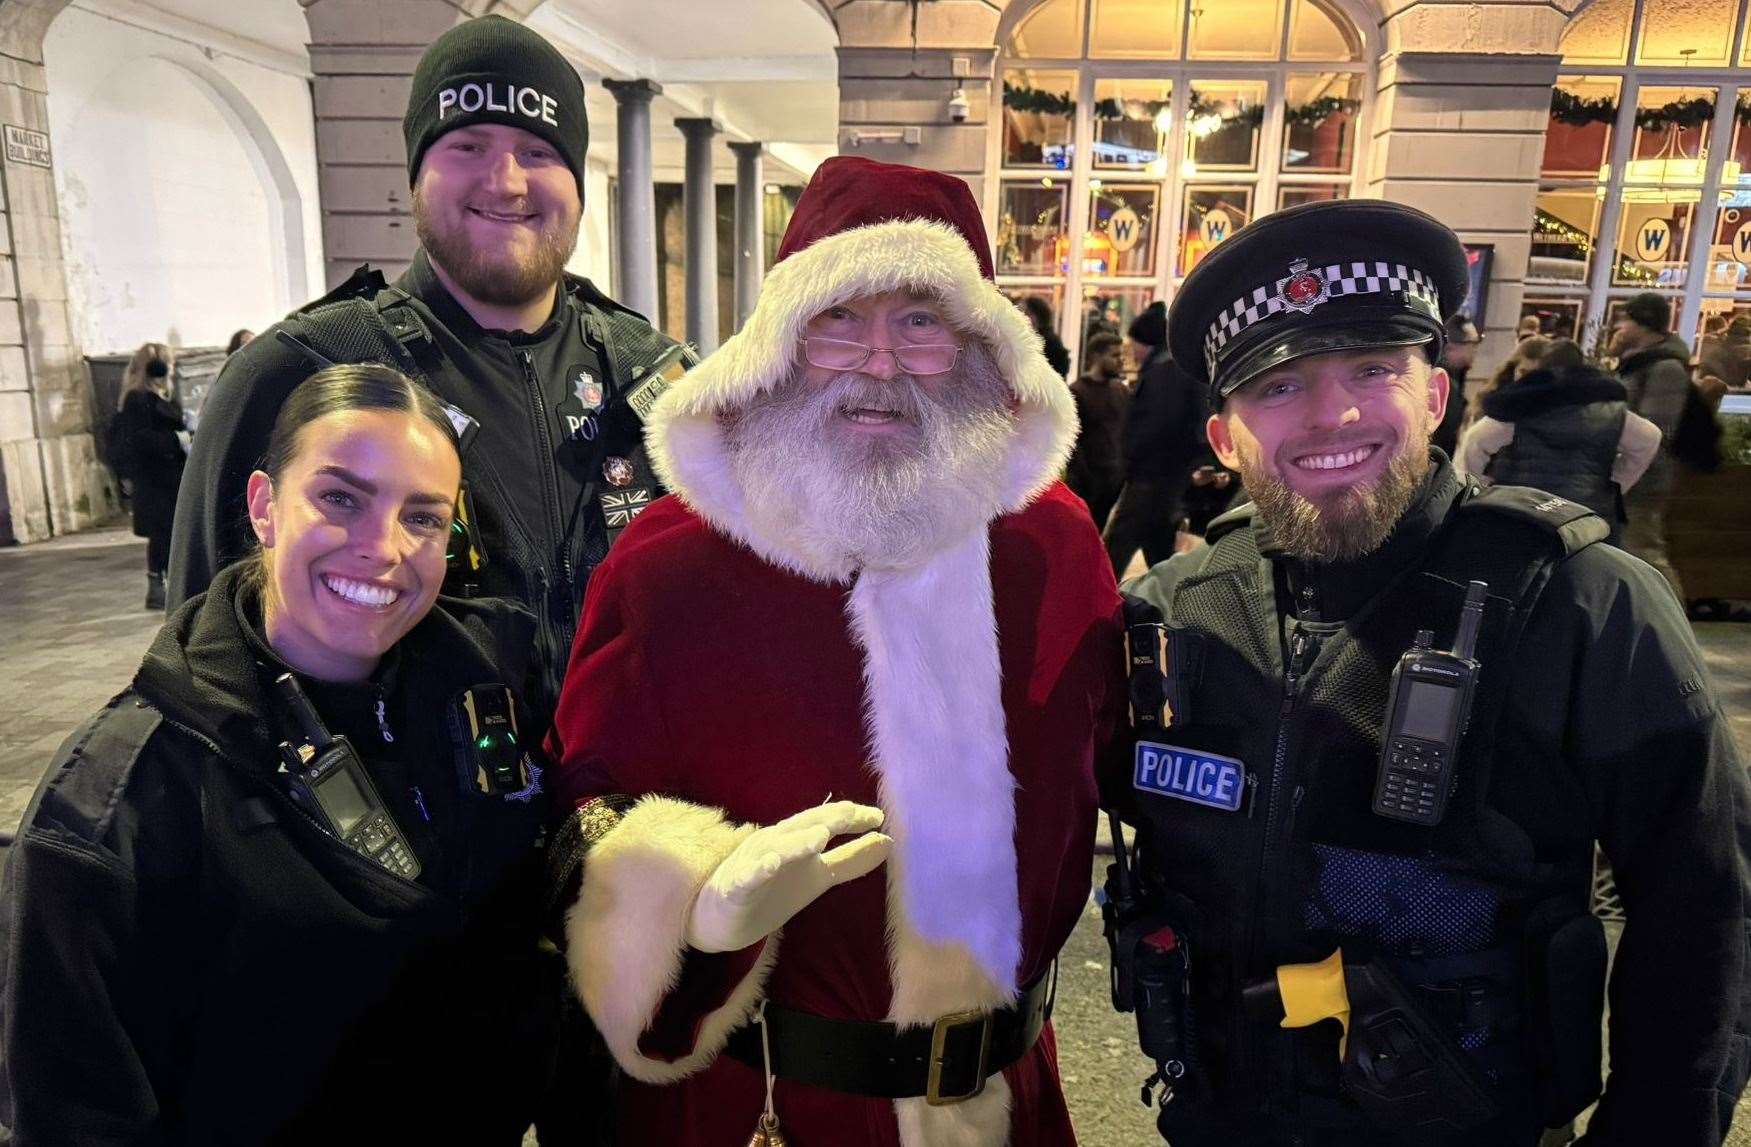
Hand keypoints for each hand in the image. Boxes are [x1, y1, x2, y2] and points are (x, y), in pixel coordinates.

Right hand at [686, 802, 891, 953]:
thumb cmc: (773, 891)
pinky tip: (771, 864)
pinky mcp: (736, 888)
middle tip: (852, 813)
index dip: (850, 818)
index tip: (879, 817)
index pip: (825, 821)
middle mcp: (775, 844)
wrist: (722, 920)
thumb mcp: (818, 876)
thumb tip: (888, 842)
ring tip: (820, 837)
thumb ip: (850, 860)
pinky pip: (747, 877)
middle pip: (802, 827)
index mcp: (796, 839)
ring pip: (775, 848)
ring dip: (796, 841)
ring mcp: (753, 864)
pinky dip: (758, 869)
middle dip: (827, 819)